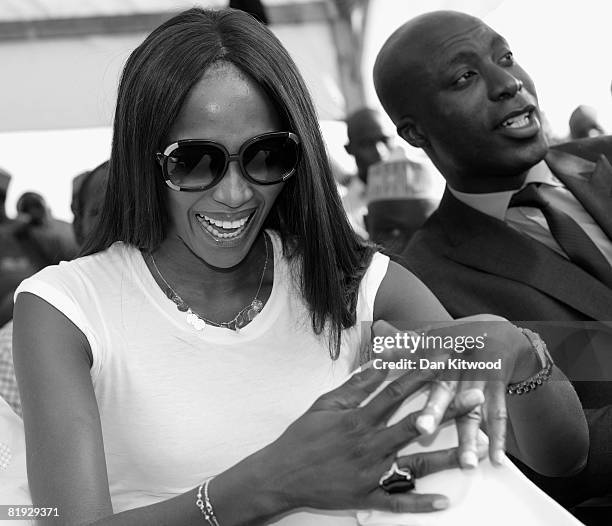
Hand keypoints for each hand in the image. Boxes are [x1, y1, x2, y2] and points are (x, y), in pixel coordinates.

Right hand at [254, 366, 486, 514]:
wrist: (281, 475)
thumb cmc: (302, 437)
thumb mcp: (325, 404)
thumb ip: (354, 386)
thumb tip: (379, 363)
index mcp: (358, 420)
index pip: (396, 392)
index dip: (421, 375)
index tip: (443, 361)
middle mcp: (369, 445)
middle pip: (415, 424)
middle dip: (448, 410)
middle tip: (476, 397)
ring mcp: (370, 473)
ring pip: (415, 464)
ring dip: (447, 455)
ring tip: (477, 449)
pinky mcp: (367, 496)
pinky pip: (397, 501)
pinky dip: (420, 502)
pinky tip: (444, 500)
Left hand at [372, 317, 537, 468]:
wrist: (496, 332)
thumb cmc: (453, 338)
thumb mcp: (430, 335)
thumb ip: (403, 339)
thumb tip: (377, 331)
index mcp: (436, 348)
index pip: (416, 355)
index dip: (401, 359)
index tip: (385, 366)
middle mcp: (457, 361)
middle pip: (444, 386)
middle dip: (435, 408)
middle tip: (423, 428)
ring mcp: (479, 374)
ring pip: (472, 408)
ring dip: (469, 436)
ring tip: (466, 462)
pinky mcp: (497, 386)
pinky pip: (498, 413)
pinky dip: (500, 437)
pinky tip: (496, 458)